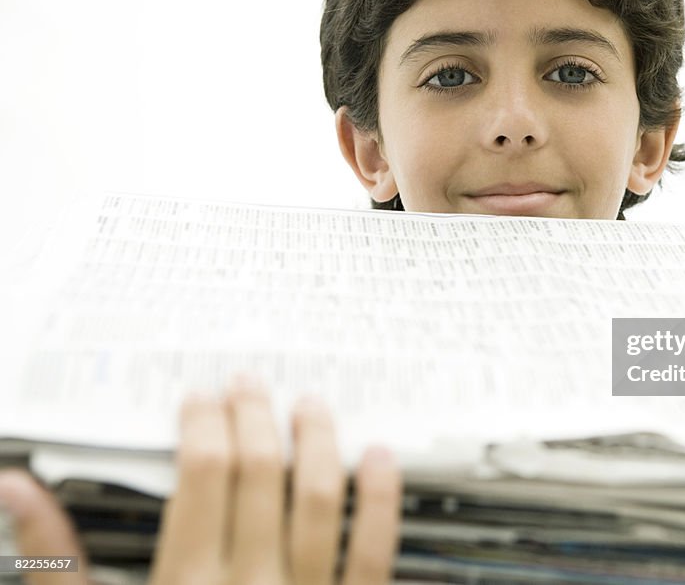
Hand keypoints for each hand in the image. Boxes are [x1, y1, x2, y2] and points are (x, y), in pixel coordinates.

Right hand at [0, 378, 402, 583]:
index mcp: (184, 584)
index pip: (202, 473)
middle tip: (250, 384)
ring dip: (320, 440)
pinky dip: (382, 498)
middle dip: (255, 416)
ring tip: (311, 405)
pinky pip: (375, 549)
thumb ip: (56, 559)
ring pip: (321, 497)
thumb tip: (17, 489)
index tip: (202, 397)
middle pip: (260, 472)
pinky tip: (380, 457)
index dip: (204, 422)